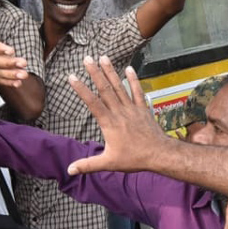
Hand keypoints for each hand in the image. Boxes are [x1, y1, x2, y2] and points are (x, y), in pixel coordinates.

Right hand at [65, 56, 165, 175]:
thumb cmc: (133, 159)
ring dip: (110, 71)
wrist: (158, 154)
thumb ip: (87, 165)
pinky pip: (137, 91)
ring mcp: (132, 109)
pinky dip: (133, 80)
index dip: (81, 89)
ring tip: (103, 57)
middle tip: (87, 58)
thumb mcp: (108, 163)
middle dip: (95, 73)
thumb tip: (69, 170)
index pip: (92, 102)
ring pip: (119, 87)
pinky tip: (128, 68)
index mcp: (109, 123)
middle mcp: (119, 112)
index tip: (71, 77)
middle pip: (105, 89)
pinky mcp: (142, 109)